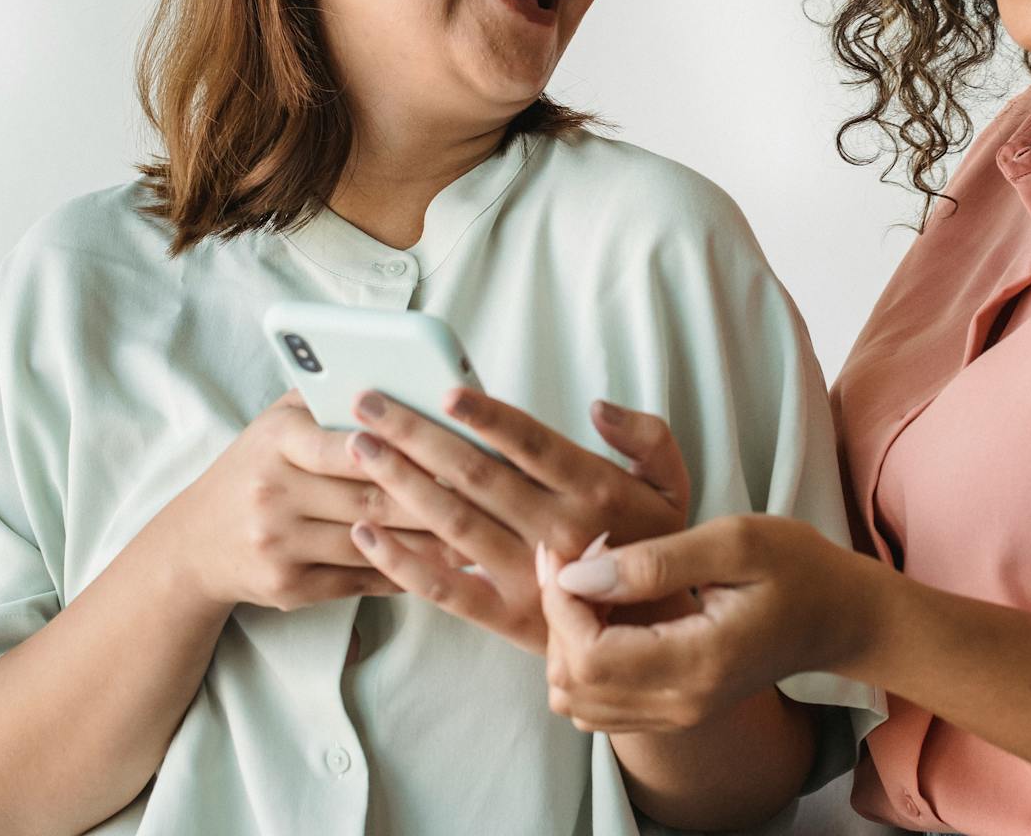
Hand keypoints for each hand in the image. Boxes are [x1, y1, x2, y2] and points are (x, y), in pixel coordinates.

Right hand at [153, 390, 465, 612]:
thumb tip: (405, 380)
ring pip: (373, 544)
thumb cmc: (257, 468)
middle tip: (489, 495)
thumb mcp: (279, 423)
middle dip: (434, 497)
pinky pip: (361, 580)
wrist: (193, 544)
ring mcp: (279, 546)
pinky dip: (407, 572)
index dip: (404, 448)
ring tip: (483, 531)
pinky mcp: (288, 588)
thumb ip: (330, 398)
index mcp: (276, 443)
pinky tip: (446, 564)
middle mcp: (272, 494)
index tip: (456, 446)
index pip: (348, 444)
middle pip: (370, 498)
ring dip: (432, 541)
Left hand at [344, 388, 690, 653]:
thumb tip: (598, 407)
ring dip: (399, 482)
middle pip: (475, 475)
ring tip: (357, 449)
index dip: (485, 416)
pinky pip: (444, 589)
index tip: (442, 391)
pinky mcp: (506, 617)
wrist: (657, 639)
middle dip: (416, 434)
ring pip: (452, 523)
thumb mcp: (673, 485)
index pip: (530, 443)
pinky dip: (399, 562)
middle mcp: (558, 531)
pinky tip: (363, 532)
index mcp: (596, 491)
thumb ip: (647, 437)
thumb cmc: (656, 549)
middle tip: (369, 403)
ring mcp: (529, 577)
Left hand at [536, 514, 878, 732]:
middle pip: (573, 684)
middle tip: (578, 560)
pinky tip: (608, 613)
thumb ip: (654, 561)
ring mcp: (677, 714)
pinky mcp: (673, 711)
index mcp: (698, 662)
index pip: (589, 655)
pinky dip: (583, 661)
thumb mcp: (734, 542)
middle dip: (557, 619)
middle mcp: (681, 703)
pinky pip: (598, 705)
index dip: (559, 602)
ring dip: (566, 641)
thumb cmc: (797, 567)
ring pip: (576, 700)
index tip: (566, 551)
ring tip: (594, 585)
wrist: (839, 617)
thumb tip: (578, 576)